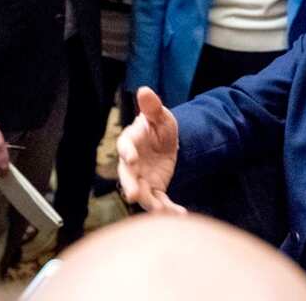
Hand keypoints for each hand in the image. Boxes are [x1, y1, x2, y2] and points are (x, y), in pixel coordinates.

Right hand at [117, 87, 185, 213]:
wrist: (166, 144)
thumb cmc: (158, 126)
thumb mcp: (160, 116)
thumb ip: (152, 107)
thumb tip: (144, 90)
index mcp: (131, 141)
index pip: (125, 146)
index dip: (127, 152)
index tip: (131, 158)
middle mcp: (132, 163)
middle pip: (127, 176)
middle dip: (130, 185)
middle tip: (133, 195)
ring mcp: (142, 178)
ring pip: (142, 193)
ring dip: (149, 203)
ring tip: (161, 211)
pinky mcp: (154, 189)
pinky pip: (159, 201)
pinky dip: (168, 209)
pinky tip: (180, 214)